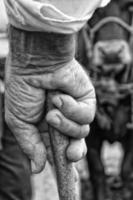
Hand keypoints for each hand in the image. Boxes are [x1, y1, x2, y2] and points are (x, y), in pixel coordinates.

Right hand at [5, 58, 95, 172]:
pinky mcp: (86, 100)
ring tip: (52, 111)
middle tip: (70, 156)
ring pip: (81, 133)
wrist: (35, 63)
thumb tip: (37, 168)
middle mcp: (62, 120)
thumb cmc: (24, 89)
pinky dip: (72, 109)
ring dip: (65, 124)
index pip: (56, 150)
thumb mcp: (20, 122)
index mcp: (46, 127)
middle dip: (74, 153)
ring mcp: (74, 110)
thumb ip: (30, 145)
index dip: (61, 162)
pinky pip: (86, 116)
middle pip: (75, 146)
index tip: (68, 177)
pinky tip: (60, 98)